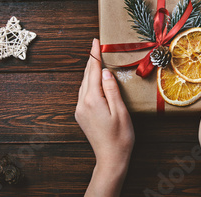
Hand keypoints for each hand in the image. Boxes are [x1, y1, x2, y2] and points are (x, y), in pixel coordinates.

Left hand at [75, 38, 133, 196]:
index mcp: (92, 100)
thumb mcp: (120, 111)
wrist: (110, 159)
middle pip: (86, 76)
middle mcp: (82, 103)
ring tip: (96, 59)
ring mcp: (80, 110)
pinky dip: (89, 82)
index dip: (95, 55)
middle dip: (91, 60)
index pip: (93, 71)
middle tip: (96, 46)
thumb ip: (112, 90)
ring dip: (90, 71)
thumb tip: (106, 72)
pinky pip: (84, 93)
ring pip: (84, 84)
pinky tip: (95, 80)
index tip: (95, 42)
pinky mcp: (81, 115)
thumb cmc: (120, 137)